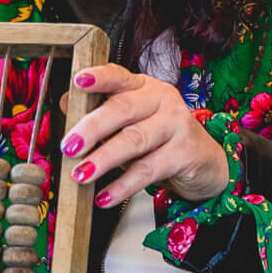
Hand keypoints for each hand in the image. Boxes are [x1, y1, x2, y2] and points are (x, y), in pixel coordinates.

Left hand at [58, 64, 229, 206]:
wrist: (204, 162)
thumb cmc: (159, 138)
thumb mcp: (128, 123)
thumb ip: (98, 112)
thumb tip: (67, 102)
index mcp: (143, 86)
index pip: (118, 75)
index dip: (98, 77)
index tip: (78, 82)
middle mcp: (161, 99)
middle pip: (123, 109)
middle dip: (92, 128)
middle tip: (69, 146)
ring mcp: (176, 124)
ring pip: (134, 140)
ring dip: (104, 159)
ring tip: (81, 174)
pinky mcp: (185, 152)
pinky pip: (148, 170)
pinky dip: (123, 186)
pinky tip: (105, 196)